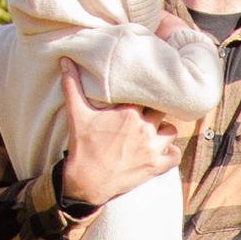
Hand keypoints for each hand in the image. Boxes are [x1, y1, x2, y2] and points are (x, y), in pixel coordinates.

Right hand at [59, 57, 183, 210]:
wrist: (86, 180)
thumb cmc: (82, 146)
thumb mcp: (76, 113)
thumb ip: (72, 85)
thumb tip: (65, 60)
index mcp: (129, 113)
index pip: (148, 95)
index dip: (147, 93)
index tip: (143, 94)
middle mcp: (144, 128)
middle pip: (161, 111)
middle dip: (155, 111)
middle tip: (148, 113)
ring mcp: (152, 148)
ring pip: (171, 131)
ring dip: (164, 130)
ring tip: (154, 130)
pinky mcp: (156, 166)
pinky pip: (175, 155)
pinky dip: (171, 152)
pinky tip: (162, 150)